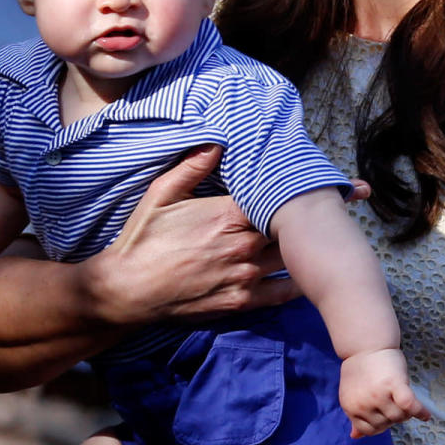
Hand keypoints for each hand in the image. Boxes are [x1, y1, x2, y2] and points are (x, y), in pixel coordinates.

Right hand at [88, 144, 297, 324]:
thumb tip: (217, 143)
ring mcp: (244, 275)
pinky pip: (282, 292)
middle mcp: (241, 245)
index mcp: (226, 216)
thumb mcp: (159, 196)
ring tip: (314, 237)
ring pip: (289, 258)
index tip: (296, 185)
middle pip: (288, 228)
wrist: (128, 291)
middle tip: (316, 209)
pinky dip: (297, 282)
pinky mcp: (242, 301)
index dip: (287, 190)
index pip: (274, 197)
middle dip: (300, 217)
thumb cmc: (142, 240)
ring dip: (301, 247)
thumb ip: (191, 168)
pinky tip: (306, 273)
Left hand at [339, 348, 430, 437]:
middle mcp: (363, 404)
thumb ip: (356, 415)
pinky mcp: (394, 384)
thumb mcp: (351, 395)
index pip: (370, 430)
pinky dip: (419, 412)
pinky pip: (409, 405)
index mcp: (351, 407)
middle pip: (386, 424)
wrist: (365, 345)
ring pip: (399, 417)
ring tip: (407, 404)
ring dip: (406, 413)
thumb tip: (355, 436)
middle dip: (393, 417)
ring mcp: (378, 395)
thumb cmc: (360, 370)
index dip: (381, 425)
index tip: (385, 415)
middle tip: (396, 403)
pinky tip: (426, 416)